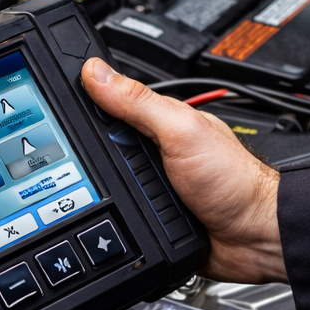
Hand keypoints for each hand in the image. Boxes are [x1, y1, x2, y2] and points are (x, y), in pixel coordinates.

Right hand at [82, 58, 285, 283]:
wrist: (255, 237)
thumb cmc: (234, 182)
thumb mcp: (181, 131)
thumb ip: (138, 103)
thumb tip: (95, 72)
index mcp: (157, 122)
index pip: (106, 108)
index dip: (83, 109)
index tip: (53, 116)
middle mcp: (153, 152)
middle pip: (99, 150)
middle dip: (88, 161)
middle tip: (91, 166)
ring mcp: (151, 187)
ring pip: (104, 187)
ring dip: (99, 195)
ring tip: (101, 196)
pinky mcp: (150, 219)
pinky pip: (117, 218)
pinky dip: (111, 222)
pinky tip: (108, 222)